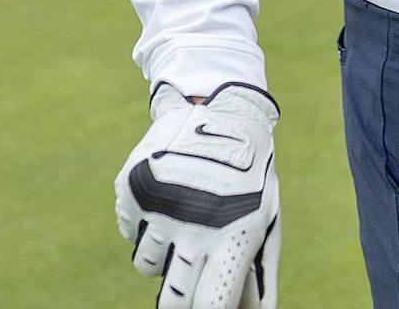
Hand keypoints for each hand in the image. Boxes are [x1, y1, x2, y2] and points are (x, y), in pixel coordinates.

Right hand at [116, 83, 280, 306]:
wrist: (220, 110)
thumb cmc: (250, 178)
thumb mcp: (265, 221)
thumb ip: (256, 277)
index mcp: (235, 235)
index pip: (210, 304)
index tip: (204, 308)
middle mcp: (194, 224)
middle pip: (174, 300)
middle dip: (179, 301)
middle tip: (186, 287)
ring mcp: (159, 207)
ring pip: (148, 265)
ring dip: (163, 252)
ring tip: (185, 216)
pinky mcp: (133, 191)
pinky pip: (133, 233)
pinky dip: (147, 224)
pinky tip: (168, 196)